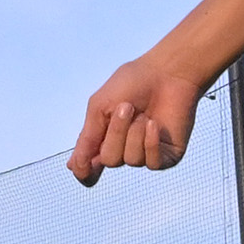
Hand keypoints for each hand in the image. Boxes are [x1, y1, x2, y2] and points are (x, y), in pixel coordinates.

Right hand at [69, 56, 203, 185]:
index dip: (85, 172)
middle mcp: (123, 150)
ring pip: (131, 160)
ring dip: (134, 133)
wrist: (168, 72)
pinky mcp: (167, 156)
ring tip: (143, 113)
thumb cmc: (133, 83)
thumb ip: (87, 139)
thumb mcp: (100, 107)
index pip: (90, 169)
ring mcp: (145, 154)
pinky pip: (152, 163)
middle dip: (116, 133)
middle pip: (109, 160)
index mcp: (104, 139)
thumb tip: (74, 168)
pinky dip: (151, 142)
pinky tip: (154, 124)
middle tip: (127, 107)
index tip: (83, 168)